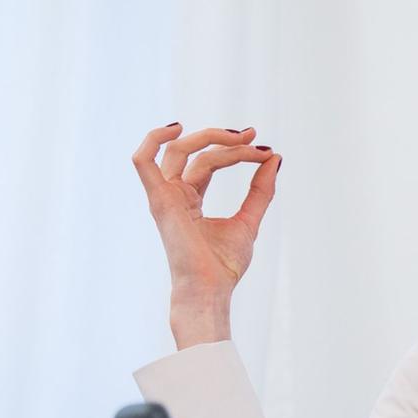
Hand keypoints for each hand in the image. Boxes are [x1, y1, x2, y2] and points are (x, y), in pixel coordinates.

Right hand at [132, 123, 281, 304]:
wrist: (211, 289)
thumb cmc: (224, 265)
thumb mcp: (249, 220)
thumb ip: (260, 190)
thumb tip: (274, 158)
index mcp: (190, 199)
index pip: (210, 162)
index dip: (237, 152)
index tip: (265, 151)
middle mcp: (174, 194)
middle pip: (198, 153)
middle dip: (228, 142)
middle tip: (254, 138)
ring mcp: (164, 196)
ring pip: (181, 151)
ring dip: (212, 139)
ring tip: (242, 138)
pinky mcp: (159, 200)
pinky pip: (143, 161)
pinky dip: (153, 140)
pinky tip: (176, 128)